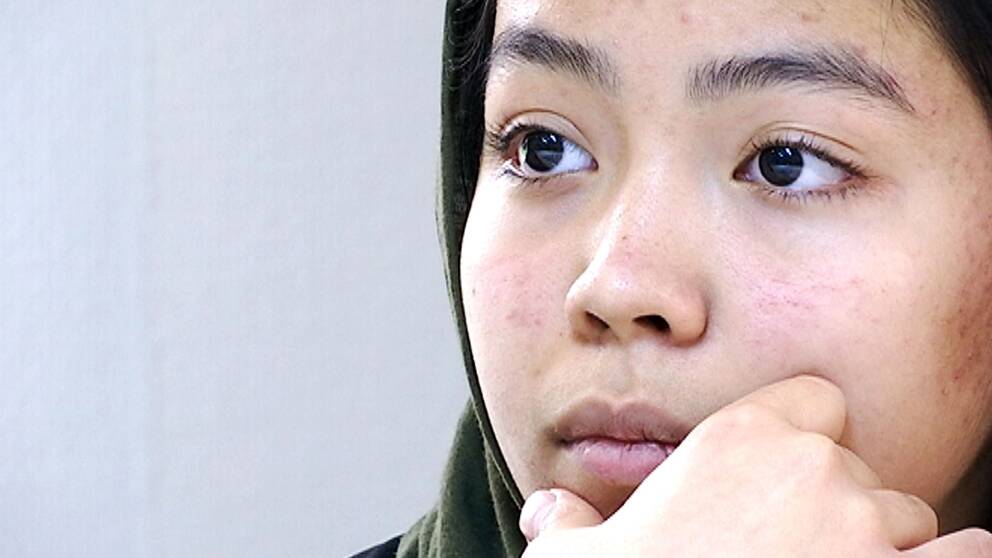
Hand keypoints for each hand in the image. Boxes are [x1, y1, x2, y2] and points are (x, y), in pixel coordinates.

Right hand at [519, 375, 991, 556]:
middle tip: (796, 551)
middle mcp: (808, 470)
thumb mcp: (572, 556)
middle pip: (855, 468)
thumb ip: (566, 522)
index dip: (802, 437)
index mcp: (736, 440)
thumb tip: (546, 510)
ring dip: (883, 545)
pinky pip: (969, 555)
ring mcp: (861, 530)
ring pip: (905, 516)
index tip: (783, 481)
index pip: (814, 401)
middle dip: (836, 506)